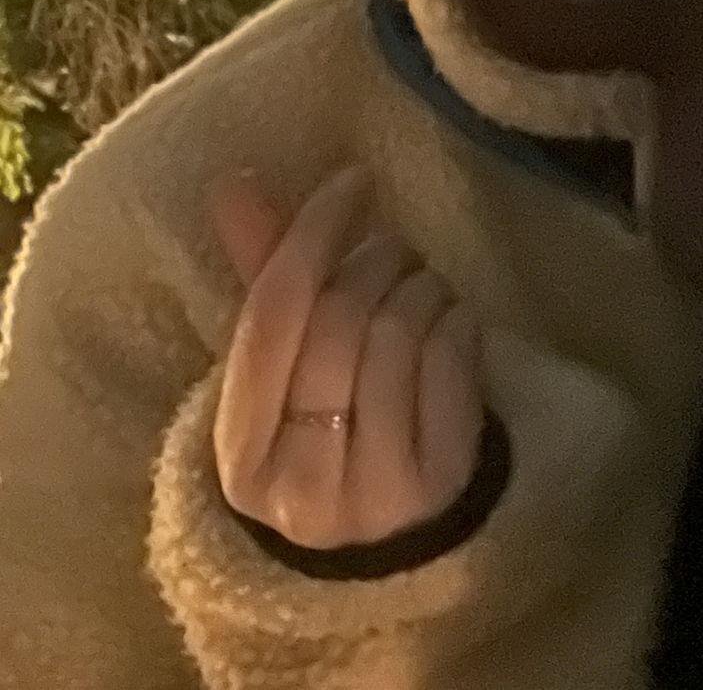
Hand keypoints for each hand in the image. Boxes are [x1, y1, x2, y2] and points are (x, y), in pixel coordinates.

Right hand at [207, 164, 485, 550]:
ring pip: (399, 332)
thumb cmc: (330, 426)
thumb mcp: (287, 372)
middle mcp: (299, 482)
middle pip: (340, 319)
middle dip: (374, 260)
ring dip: (421, 285)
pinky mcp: (440, 482)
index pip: (270, 316)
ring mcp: (372, 491)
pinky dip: (457, 318)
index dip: (311, 235)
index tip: (351, 182)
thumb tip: (234, 184)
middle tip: (391, 250)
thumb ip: (264, 278)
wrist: (396, 531)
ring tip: (419, 288)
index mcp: (238, 452)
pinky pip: (452, 358)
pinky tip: (451, 322)